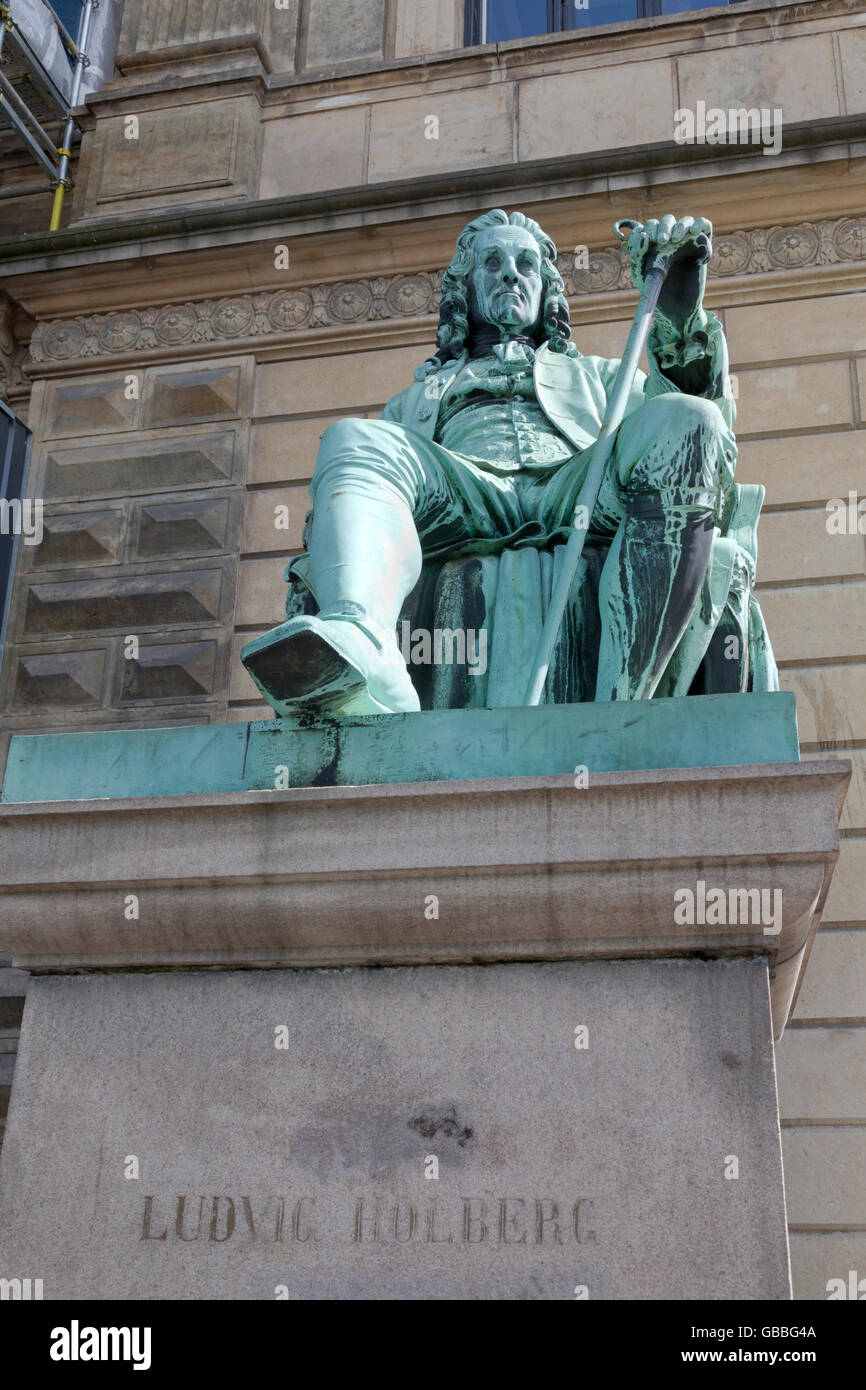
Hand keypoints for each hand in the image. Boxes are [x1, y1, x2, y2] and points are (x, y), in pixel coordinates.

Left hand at [626, 214, 711, 333]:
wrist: (677, 312)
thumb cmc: (657, 295)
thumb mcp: (641, 275)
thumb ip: (638, 256)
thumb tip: (642, 236)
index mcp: (653, 246)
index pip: (650, 226)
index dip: (649, 228)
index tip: (648, 240)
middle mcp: (670, 242)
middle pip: (668, 220)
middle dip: (664, 226)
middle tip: (662, 240)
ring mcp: (687, 243)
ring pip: (687, 220)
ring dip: (681, 225)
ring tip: (677, 238)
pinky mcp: (703, 247)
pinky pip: (705, 226)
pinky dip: (701, 226)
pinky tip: (694, 237)